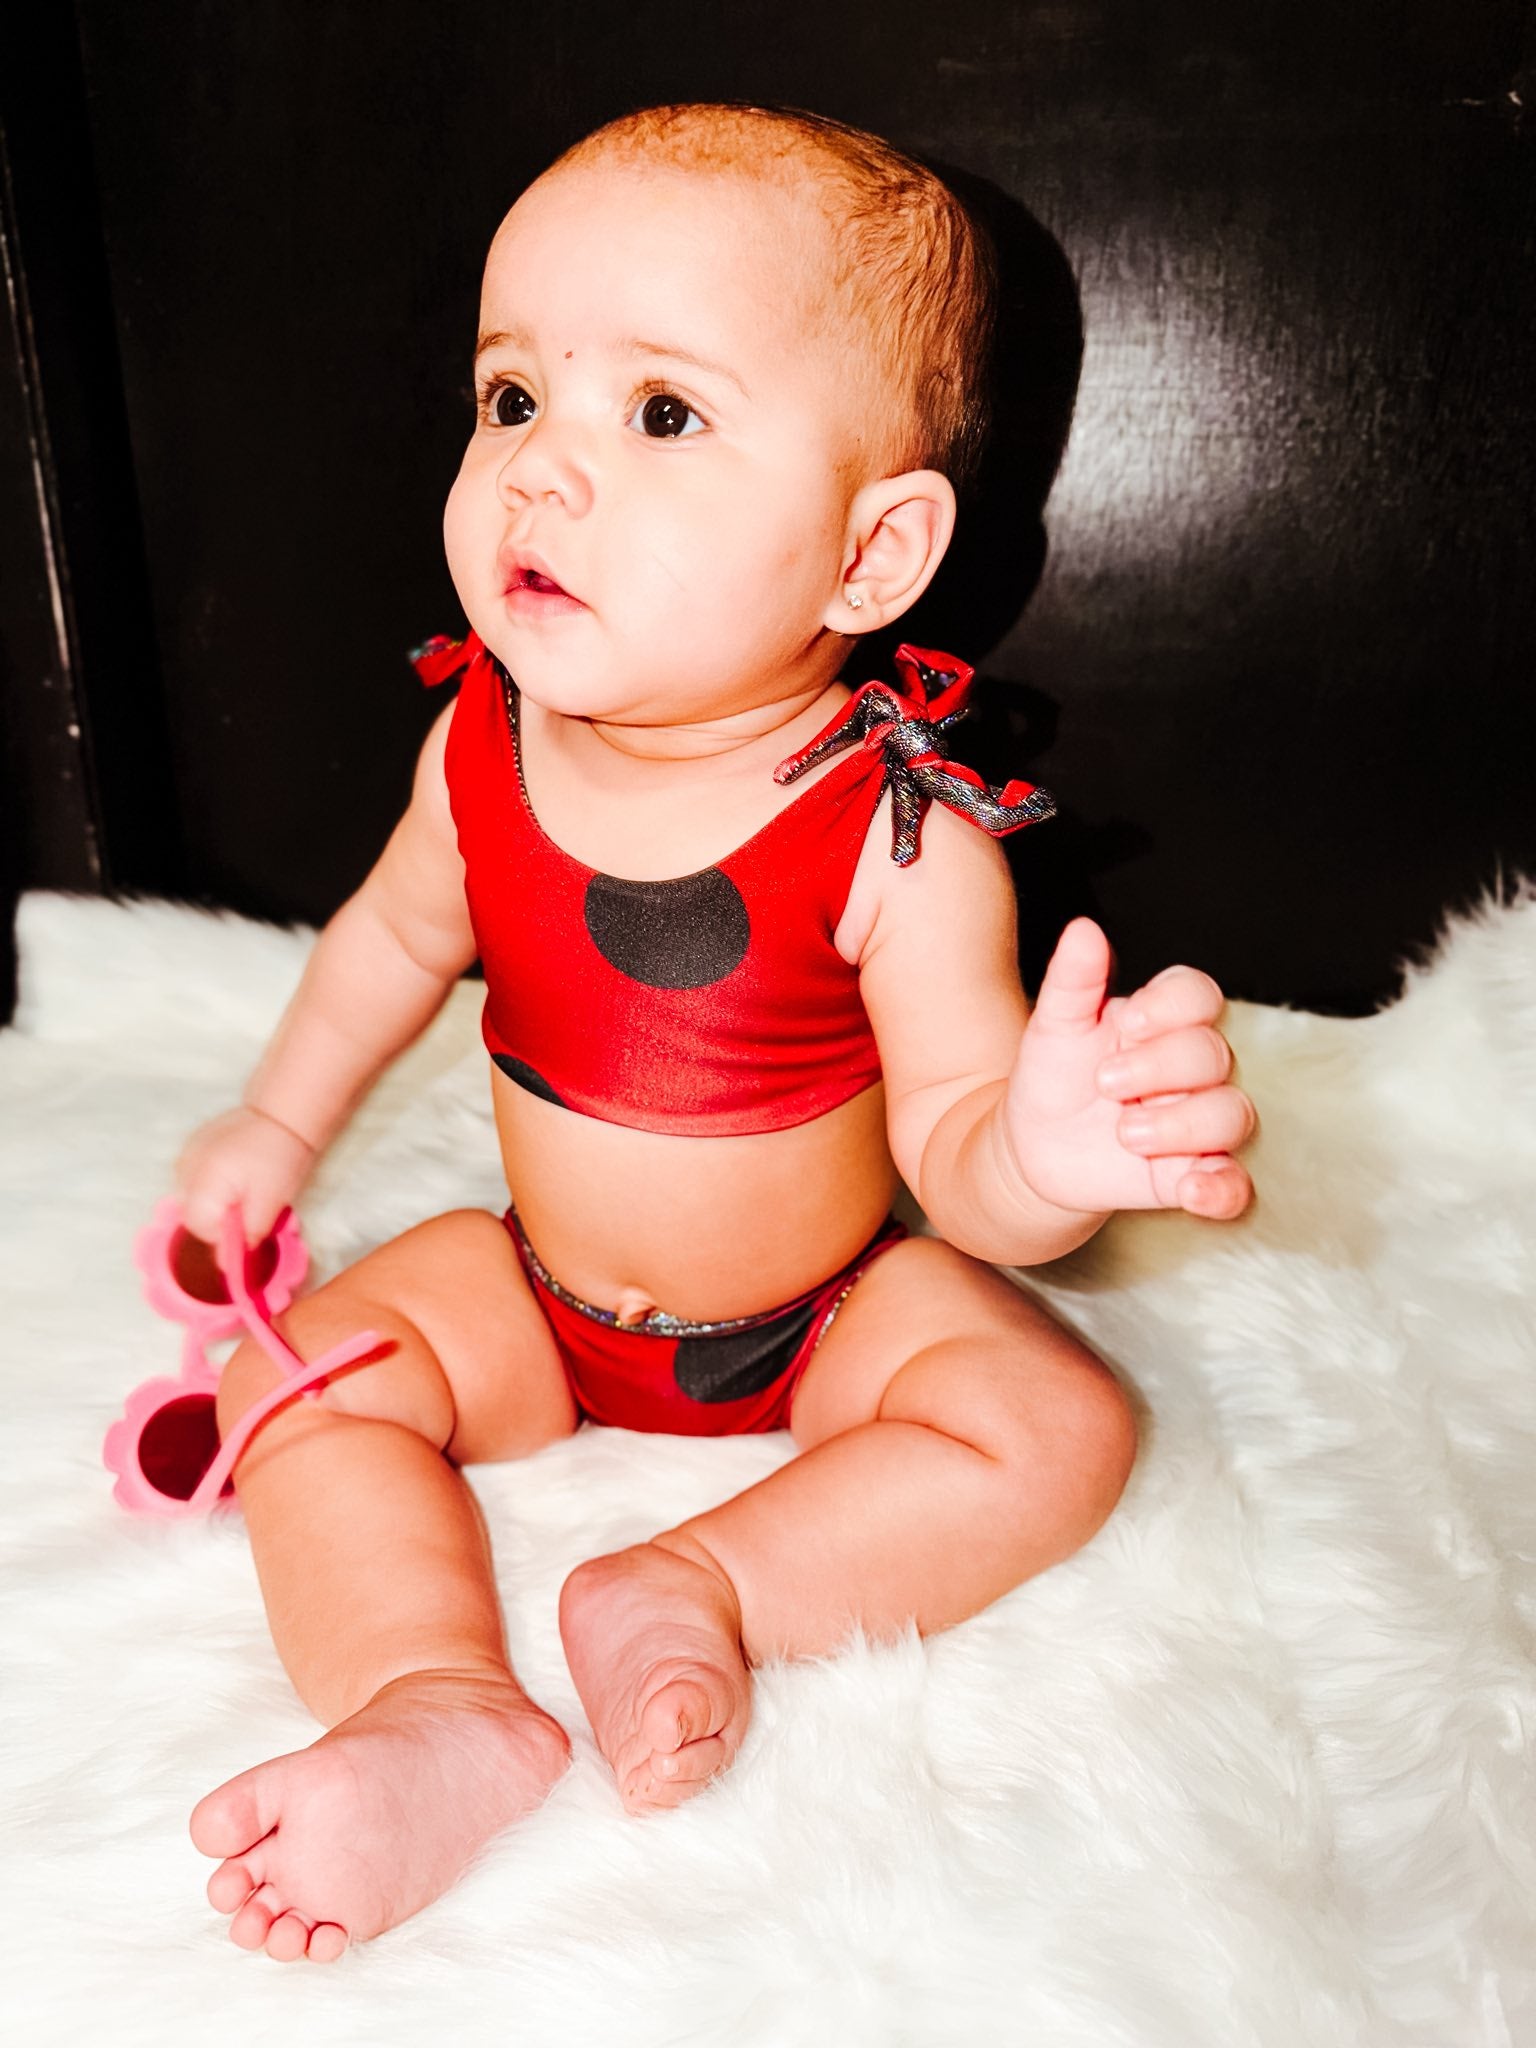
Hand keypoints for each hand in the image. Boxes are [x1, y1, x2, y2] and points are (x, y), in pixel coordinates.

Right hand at [174, 1105, 316, 1244]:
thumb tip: (227, 1264)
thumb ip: (248, 1233)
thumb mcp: (271, 1202)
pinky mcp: (191, 1148)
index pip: (201, 1229)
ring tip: (246, 1186)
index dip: (226, 1235)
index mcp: (204, 1183)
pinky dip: (212, 1184)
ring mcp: (185, 1156)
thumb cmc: (280, 1157)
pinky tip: (236, 1173)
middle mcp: (186, 1170)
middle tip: (251, 1205)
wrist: (282, 1113)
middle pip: (193, 1215)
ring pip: (193, 1198)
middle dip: (221, 1219)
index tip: (250, 1226)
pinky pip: (195, 1179)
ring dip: (216, 1202)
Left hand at [1002, 918, 1254, 1219]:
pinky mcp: (1191, 1176)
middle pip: (1214, 1055)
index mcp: (1160, 1024)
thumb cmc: (1052, 1080)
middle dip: (1160, 1068)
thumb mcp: (1054, 1028)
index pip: (1199, 997)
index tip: (1131, 1022)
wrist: (1029, 1152)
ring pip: (1232, 1115)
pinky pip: (1233, 1184)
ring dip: (1182, 1124)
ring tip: (1126, 1133)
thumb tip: (1084, 929)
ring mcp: (1195, 1123)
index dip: (1176, 1007)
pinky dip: (1222, 1187)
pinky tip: (1192, 1188)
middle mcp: (1189, 1071)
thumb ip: (1073, 979)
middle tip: (1106, 1084)